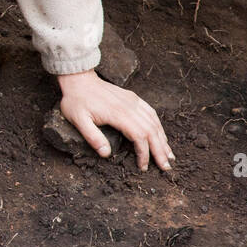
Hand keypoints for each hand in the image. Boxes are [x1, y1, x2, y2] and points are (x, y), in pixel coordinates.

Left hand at [57, 69, 173, 171]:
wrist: (79, 79)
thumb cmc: (76, 101)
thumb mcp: (78, 120)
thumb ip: (92, 137)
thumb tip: (106, 154)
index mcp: (118, 114)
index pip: (139, 137)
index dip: (144, 154)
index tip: (143, 167)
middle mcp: (130, 107)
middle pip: (151, 131)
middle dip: (160, 150)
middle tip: (166, 167)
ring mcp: (133, 101)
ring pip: (154, 122)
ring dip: (163, 140)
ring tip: (169, 155)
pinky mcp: (133, 98)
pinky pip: (151, 113)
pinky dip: (158, 126)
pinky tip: (161, 135)